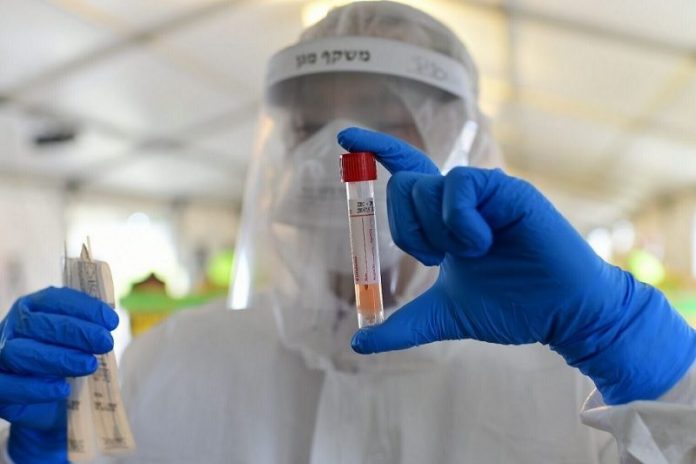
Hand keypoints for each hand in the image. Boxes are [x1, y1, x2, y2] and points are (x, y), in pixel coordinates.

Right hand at [0, 287, 117, 462]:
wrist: (48, 401)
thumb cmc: (66, 358)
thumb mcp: (79, 339)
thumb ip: (89, 325)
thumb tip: (108, 321)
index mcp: (32, 307)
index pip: (54, 299)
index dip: (84, 308)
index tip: (112, 321)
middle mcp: (12, 328)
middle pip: (37, 324)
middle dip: (76, 332)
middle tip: (106, 342)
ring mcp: (0, 356)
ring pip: (19, 352)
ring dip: (59, 358)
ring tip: (90, 365)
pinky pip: (8, 386)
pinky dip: (36, 388)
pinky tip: (63, 389)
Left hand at [338, 127, 695, 404]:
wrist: (559, 314)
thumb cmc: (510, 306)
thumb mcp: (443, 316)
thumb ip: (402, 326)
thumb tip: (358, 343)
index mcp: (443, 218)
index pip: (405, 173)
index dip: (376, 150)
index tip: (344, 138)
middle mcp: (460, 199)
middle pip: (404, 185)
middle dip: (409, 230)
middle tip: (440, 258)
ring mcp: (485, 192)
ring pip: (427, 188)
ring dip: (439, 233)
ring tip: (476, 253)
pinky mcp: (508, 190)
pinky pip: (460, 187)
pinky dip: (460, 224)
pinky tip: (485, 243)